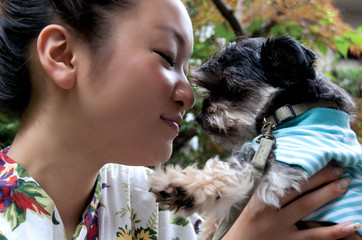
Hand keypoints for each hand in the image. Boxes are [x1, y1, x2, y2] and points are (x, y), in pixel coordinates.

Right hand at [222, 163, 360, 239]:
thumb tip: (277, 167)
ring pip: (308, 208)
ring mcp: (280, 227)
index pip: (283, 179)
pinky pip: (314, 236)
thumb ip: (260, 186)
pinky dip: (333, 231)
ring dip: (327, 194)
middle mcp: (269, 211)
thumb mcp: (247, 202)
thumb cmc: (242, 221)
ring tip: (344, 184)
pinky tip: (350, 224)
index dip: (303, 169)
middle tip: (338, 167)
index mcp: (258, 197)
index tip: (318, 158)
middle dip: (319, 177)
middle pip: (298, 189)